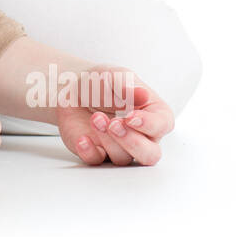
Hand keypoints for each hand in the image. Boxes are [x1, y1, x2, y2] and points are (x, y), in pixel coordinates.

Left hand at [55, 67, 173, 165]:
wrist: (73, 89)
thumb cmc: (102, 83)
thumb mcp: (113, 76)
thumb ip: (126, 85)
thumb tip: (142, 94)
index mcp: (153, 114)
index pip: (162, 125)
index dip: (150, 124)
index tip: (131, 117)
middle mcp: (141, 136)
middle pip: (150, 154)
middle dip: (132, 142)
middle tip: (114, 124)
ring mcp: (120, 147)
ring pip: (122, 158)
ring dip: (107, 139)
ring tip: (95, 118)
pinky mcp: (98, 153)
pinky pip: (97, 161)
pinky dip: (89, 152)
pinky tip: (82, 139)